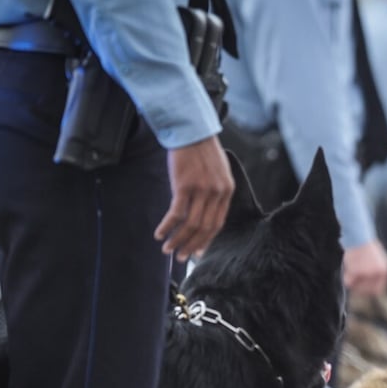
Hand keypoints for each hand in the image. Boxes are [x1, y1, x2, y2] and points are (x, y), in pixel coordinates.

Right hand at [158, 136, 233, 260]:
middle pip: (205, 227)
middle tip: (181, 258)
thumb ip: (214, 191)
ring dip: (178, 239)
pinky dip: (167, 226)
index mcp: (227, 191)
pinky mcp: (184, 186)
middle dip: (191, 245)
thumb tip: (203, 212)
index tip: (197, 251)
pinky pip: (176, 213)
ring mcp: (202, 190)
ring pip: (191, 224)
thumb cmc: (201, 150)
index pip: (218, 223)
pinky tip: (159, 233)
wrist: (190, 129)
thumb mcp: (216, 171)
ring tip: (167, 250)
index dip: (206, 239)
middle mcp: (217, 193)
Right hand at [344, 240, 386, 296]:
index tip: (363, 289)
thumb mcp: (377, 260)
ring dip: (352, 280)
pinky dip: (346, 276)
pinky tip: (348, 266)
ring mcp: (367, 273)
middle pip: (367, 290)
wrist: (359, 236)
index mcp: (384, 271)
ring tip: (352, 268)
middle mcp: (377, 274)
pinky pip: (349, 281)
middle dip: (359, 288)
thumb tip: (367, 286)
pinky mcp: (356, 271)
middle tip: (354, 282)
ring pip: (356, 286)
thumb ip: (375, 273)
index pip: (378, 290)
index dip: (370, 291)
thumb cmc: (366, 246)